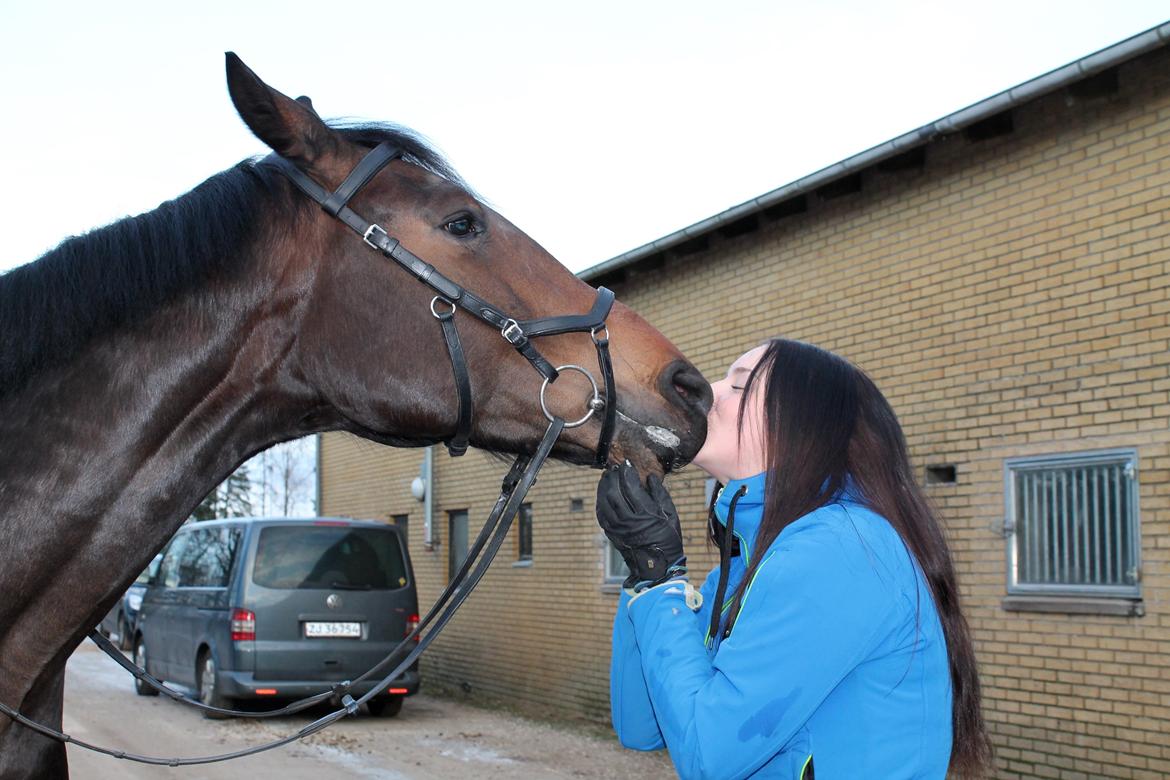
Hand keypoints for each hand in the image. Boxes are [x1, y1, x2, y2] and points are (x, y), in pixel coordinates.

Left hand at [596, 463, 683, 589]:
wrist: (658, 566)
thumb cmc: (668, 538)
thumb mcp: (670, 514)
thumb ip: (660, 494)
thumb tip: (650, 476)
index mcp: (646, 513)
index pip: (631, 486)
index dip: (627, 472)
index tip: (626, 463)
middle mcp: (629, 520)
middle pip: (614, 492)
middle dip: (612, 477)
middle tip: (613, 468)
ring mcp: (618, 528)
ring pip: (604, 502)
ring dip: (603, 487)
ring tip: (606, 477)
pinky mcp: (612, 534)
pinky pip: (601, 514)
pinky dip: (600, 502)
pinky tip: (602, 495)